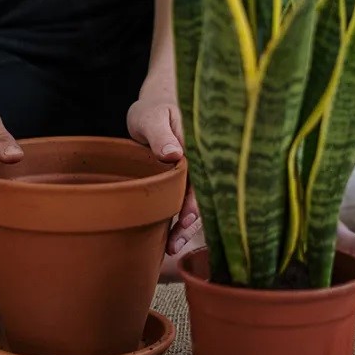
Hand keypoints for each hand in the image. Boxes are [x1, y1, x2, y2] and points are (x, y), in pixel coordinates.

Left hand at [127, 76, 201, 254]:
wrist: (154, 108)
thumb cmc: (153, 110)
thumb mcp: (152, 117)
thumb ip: (161, 134)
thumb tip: (173, 154)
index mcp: (199, 147)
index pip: (202, 178)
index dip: (195, 201)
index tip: (186, 219)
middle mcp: (202, 163)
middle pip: (203, 196)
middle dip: (191, 221)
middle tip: (175, 242)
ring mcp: (195, 174)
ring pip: (196, 203)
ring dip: (186, 226)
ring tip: (172, 247)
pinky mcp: (185, 182)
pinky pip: (186, 202)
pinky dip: (180, 219)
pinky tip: (171, 238)